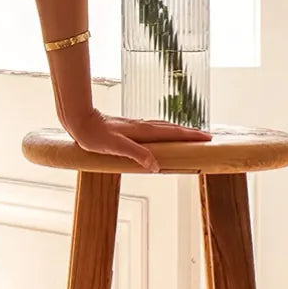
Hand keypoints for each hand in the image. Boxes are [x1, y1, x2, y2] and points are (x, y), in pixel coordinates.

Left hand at [63, 109, 212, 173]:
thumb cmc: (95, 136)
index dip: (190, 136)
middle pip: (172, 128)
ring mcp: (137, 126)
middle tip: (207, 137)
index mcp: (143, 131)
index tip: (207, 138)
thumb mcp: (116, 148)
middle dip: (190, 133)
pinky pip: (154, 129)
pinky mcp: (130, 128)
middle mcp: (143, 126)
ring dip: (179, 131)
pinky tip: (163, 135)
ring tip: (191, 136)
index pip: (172, 133)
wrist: (80, 122)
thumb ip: (137, 154)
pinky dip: (166, 131)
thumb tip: (156, 166)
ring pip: (163, 128)